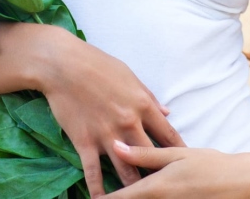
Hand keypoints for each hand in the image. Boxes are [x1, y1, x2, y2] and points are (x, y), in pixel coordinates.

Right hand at [33, 27, 184, 197]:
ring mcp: (107, 135)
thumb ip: (148, 96)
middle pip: (152, 158)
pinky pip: (94, 172)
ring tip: (142, 197)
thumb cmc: (97, 63)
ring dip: (136, 188)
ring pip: (127, 171)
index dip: (179, 151)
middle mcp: (129, 124)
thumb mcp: (128, 75)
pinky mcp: (86, 142)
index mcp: (142, 105)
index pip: (168, 135)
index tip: (187, 164)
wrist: (62, 64)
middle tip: (169, 186)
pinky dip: (99, 190)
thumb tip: (167, 113)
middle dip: (161, 173)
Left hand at [110, 140, 249, 197]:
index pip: (121, 197)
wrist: (245, 185)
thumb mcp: (177, 155)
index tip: (91, 198)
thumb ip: (145, 154)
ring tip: (122, 194)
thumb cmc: (211, 165)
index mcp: (156, 187)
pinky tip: (145, 197)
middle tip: (102, 196)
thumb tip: (115, 145)